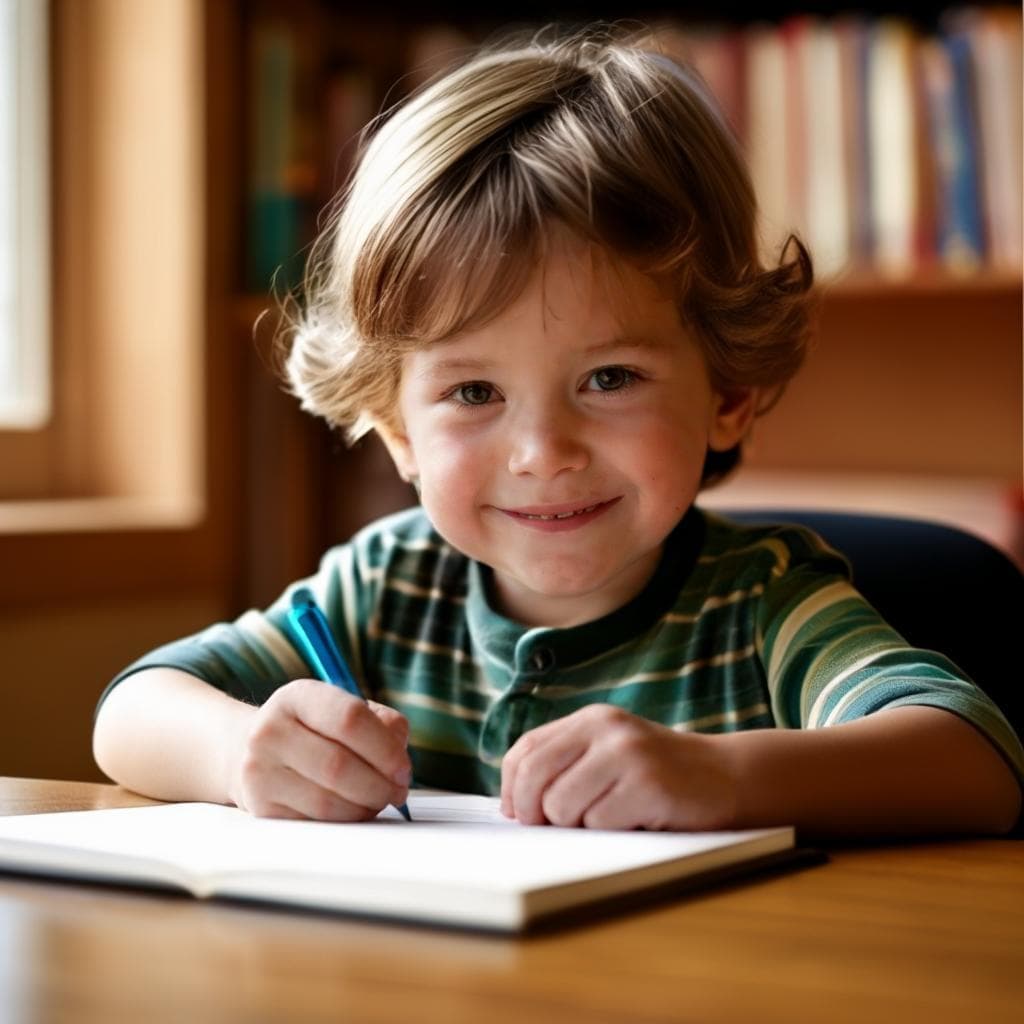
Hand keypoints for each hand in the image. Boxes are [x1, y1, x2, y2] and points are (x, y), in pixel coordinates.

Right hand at [228, 678, 410, 820]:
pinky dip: (344, 821)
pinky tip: (354, 810)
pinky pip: (314, 823)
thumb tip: (399, 752)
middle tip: (398, 791)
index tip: (404, 768)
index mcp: (297, 697)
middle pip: (338, 766)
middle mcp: (270, 731)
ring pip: (327, 801)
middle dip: (380, 785)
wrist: (252, 750)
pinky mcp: (260, 807)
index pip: (349, 719)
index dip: (385, 748)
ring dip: (365, 807)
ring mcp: (259, 771)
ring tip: (379, 800)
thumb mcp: (343, 710)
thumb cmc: (313, 730)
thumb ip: (381, 723)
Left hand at [500, 704, 738, 830]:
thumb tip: (513, 805)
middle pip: (535, 779)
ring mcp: (628, 755)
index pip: (525, 751)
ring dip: (581, 825)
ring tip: (612, 814)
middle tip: (552, 826)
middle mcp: (606, 729)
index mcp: (590, 719)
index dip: (512, 788)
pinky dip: (612, 832)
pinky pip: (600, 824)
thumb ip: (565, 765)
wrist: (726, 776)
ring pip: (563, 807)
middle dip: (535, 812)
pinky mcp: (648, 786)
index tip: (518, 813)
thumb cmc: (658, 774)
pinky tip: (637, 819)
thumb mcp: (608, 753)